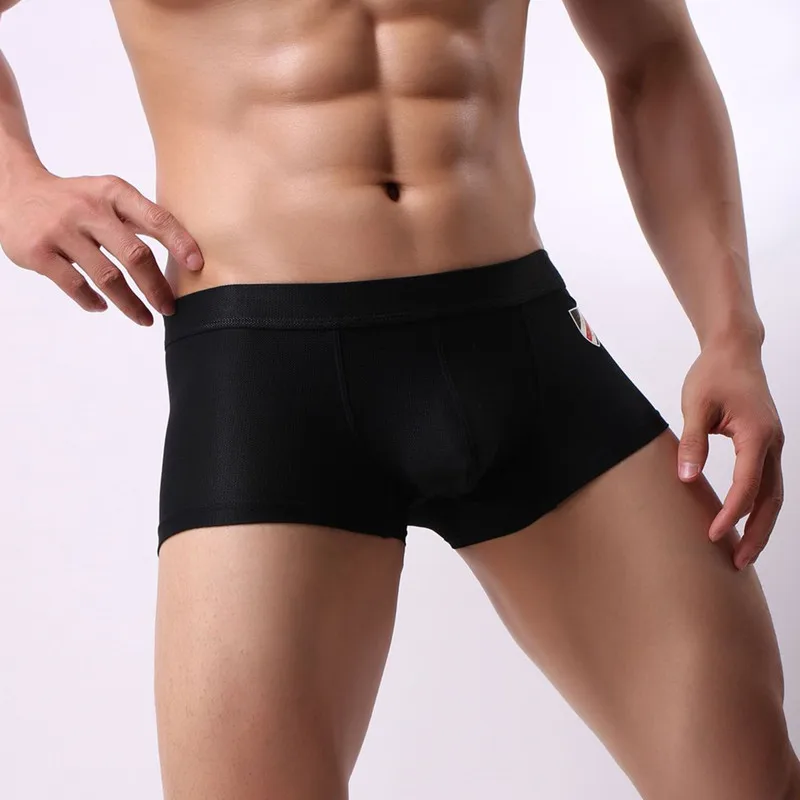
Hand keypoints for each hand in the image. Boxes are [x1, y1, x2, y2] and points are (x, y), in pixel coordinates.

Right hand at [0, 166, 203, 324]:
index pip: (156, 218)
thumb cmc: (76, 200)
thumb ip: (141, 219)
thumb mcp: (108, 195)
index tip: (197, 265)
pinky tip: (103, 307)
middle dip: (157, 288)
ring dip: (131, 304)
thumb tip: (186, 256)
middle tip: (169, 308)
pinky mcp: (38, 252)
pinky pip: (74, 285)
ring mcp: (61, 230)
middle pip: (135, 255)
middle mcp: (88, 209)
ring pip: (107, 277)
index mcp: (113, 192)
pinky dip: (93, 301)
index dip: (180, 243)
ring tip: (145, 319)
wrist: (14, 191)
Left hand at [677, 337, 783, 569]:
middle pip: (771, 499)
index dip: (731, 514)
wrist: (734, 350)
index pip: (747, 485)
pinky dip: (759, 505)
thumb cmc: (713, 374)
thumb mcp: (695, 406)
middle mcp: (773, 443)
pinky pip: (768, 481)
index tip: (712, 534)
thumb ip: (692, 443)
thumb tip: (686, 478)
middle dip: (757, 533)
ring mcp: (774, 444)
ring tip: (743, 552)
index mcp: (757, 435)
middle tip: (739, 562)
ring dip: (761, 524)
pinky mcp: (767, 443)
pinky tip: (744, 521)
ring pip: (774, 494)